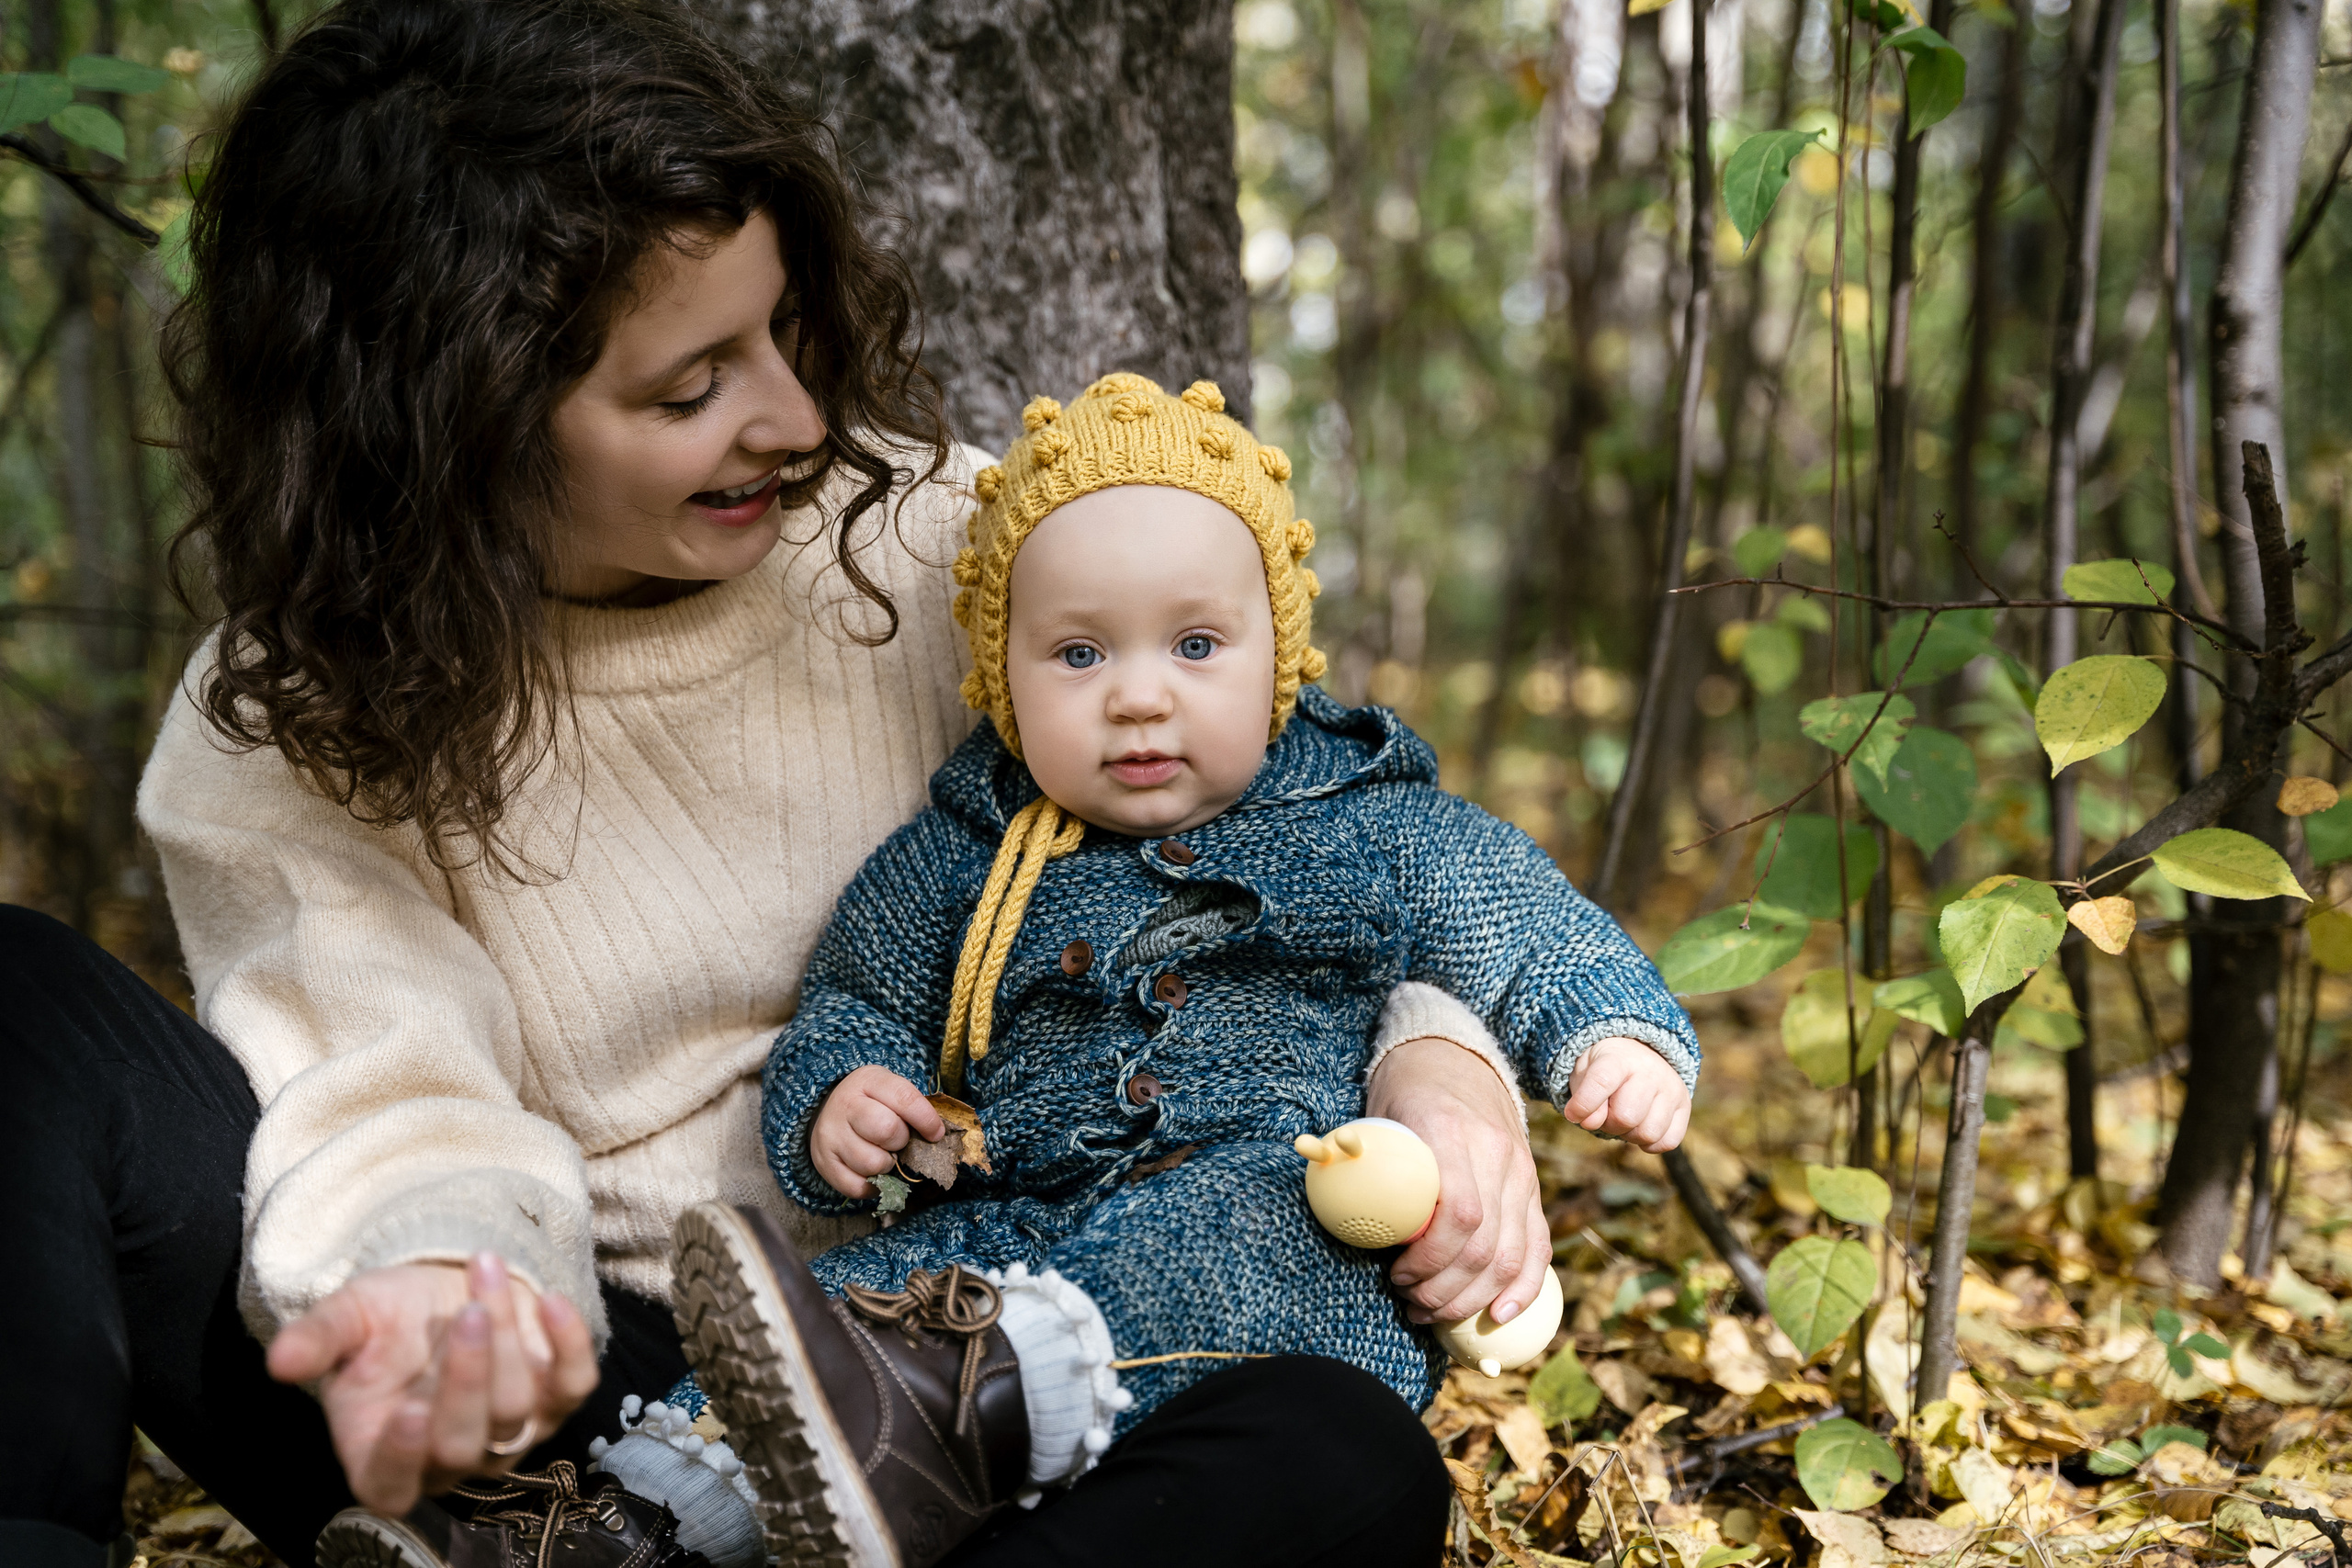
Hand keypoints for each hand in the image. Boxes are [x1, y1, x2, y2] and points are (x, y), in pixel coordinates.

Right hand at [266, 1252, 598, 1514]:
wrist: (443, 1286)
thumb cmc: (386, 1317)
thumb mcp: (346, 1318)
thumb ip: (316, 1340)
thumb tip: (279, 1360)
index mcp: (382, 1452)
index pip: (392, 1487)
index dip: (403, 1459)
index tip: (410, 1411)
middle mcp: (448, 1456)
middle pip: (464, 1444)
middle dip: (467, 1377)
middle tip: (464, 1314)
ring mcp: (509, 1433)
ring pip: (517, 1406)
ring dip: (504, 1332)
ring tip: (483, 1270)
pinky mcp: (556, 1399)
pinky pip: (577, 1386)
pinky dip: (570, 1344)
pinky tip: (549, 1300)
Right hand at [810, 1065, 946, 1198]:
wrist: (828, 1111)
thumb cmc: (872, 1103)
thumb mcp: (890, 1092)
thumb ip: (913, 1108)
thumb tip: (937, 1137)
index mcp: (868, 1081)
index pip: (904, 1098)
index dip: (926, 1119)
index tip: (936, 1133)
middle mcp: (845, 1105)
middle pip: (886, 1130)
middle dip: (901, 1141)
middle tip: (898, 1141)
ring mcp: (830, 1135)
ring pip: (872, 1163)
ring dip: (886, 1165)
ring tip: (883, 1155)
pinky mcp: (823, 1162)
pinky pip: (857, 1186)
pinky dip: (872, 1186)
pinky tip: (873, 1172)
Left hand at [1365, 1036, 1548, 1329]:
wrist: (1455, 1058)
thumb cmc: (1404, 1091)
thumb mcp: (1376, 1113)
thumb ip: (1360, 1158)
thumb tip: (1332, 1207)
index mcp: (1451, 1132)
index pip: (1459, 1214)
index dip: (1429, 1260)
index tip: (1396, 1275)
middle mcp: (1496, 1153)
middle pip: (1485, 1245)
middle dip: (1445, 1290)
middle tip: (1410, 1303)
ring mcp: (1521, 1171)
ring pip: (1512, 1254)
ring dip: (1474, 1298)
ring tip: (1435, 1311)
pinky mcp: (1532, 1185)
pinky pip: (1537, 1245)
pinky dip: (1523, 1287)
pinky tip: (1499, 1314)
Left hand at [1562, 1037, 1690, 1151]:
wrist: (1634, 1054)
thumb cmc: (1603, 1069)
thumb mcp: (1583, 1075)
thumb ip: (1583, 1098)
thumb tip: (1591, 1123)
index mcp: (1619, 1058)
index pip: (1601, 1083)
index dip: (1583, 1105)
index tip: (1573, 1114)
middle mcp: (1650, 1071)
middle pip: (1626, 1117)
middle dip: (1608, 1124)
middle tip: (1606, 1113)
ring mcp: (1671, 1089)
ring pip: (1648, 1133)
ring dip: (1629, 1135)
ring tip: (1624, 1118)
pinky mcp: (1684, 1106)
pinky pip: (1668, 1142)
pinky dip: (1650, 1143)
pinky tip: (1640, 1127)